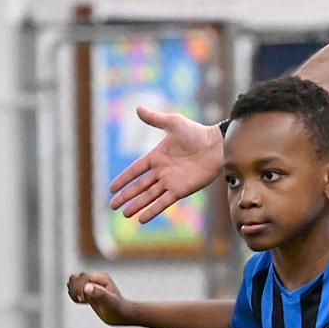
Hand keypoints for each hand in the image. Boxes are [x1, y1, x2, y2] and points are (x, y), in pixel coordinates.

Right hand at [67, 272, 130, 325]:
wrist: (123, 315)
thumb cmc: (118, 309)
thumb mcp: (110, 302)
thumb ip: (99, 294)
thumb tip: (86, 287)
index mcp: (101, 277)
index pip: (82, 277)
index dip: (79, 287)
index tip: (83, 298)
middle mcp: (96, 279)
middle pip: (76, 278)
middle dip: (75, 289)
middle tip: (83, 300)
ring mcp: (92, 284)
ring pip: (73, 283)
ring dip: (73, 292)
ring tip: (82, 301)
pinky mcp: (89, 291)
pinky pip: (75, 290)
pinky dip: (74, 296)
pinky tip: (82, 302)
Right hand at [108, 108, 223, 222]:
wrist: (217, 146)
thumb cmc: (197, 133)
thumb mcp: (173, 123)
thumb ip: (155, 119)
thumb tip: (137, 108)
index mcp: (156, 156)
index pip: (135, 170)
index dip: (123, 179)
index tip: (112, 188)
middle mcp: (161, 171)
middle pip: (139, 186)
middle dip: (126, 196)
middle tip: (112, 206)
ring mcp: (170, 182)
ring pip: (149, 196)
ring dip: (136, 205)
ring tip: (125, 214)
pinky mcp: (181, 190)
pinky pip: (163, 202)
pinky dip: (153, 210)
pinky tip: (142, 219)